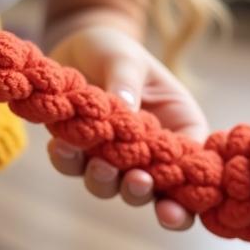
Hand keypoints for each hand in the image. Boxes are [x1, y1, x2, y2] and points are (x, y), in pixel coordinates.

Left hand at [46, 24, 208, 230]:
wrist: (77, 43)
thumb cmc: (115, 49)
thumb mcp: (127, 58)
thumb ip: (126, 81)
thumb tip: (124, 107)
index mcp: (179, 126)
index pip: (190, 167)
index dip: (184, 193)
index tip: (171, 207)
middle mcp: (149, 149)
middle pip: (152, 187)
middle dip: (143, 192)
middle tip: (136, 183)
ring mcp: (114, 154)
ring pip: (112, 185)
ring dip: (105, 181)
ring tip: (98, 165)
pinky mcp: (81, 150)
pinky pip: (74, 167)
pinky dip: (68, 162)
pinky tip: (59, 147)